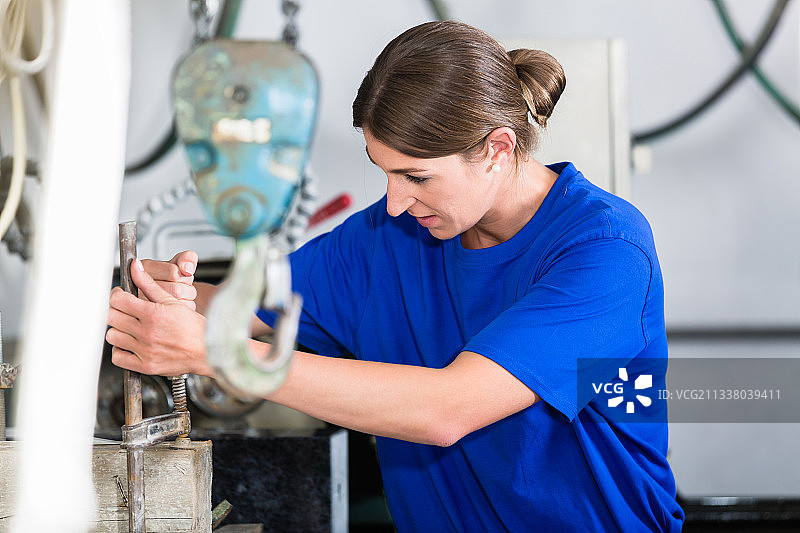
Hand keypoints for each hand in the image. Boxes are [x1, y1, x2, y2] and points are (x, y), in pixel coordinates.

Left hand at [107, 258, 212, 376]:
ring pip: (112, 336)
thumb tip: (136, 267)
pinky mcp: (145, 365)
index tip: (121, 295)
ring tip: (129, 326)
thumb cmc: (193, 327)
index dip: (117, 295)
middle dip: (116, 310)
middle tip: (124, 309)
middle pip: (111, 317)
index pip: (117, 300)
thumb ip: (149, 283)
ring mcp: (145, 350)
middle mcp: (147, 333)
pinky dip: (120, 350)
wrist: (207, 349)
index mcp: (153, 314)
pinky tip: (131, 343)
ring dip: (118, 329)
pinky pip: (118, 357)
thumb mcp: (172, 300)